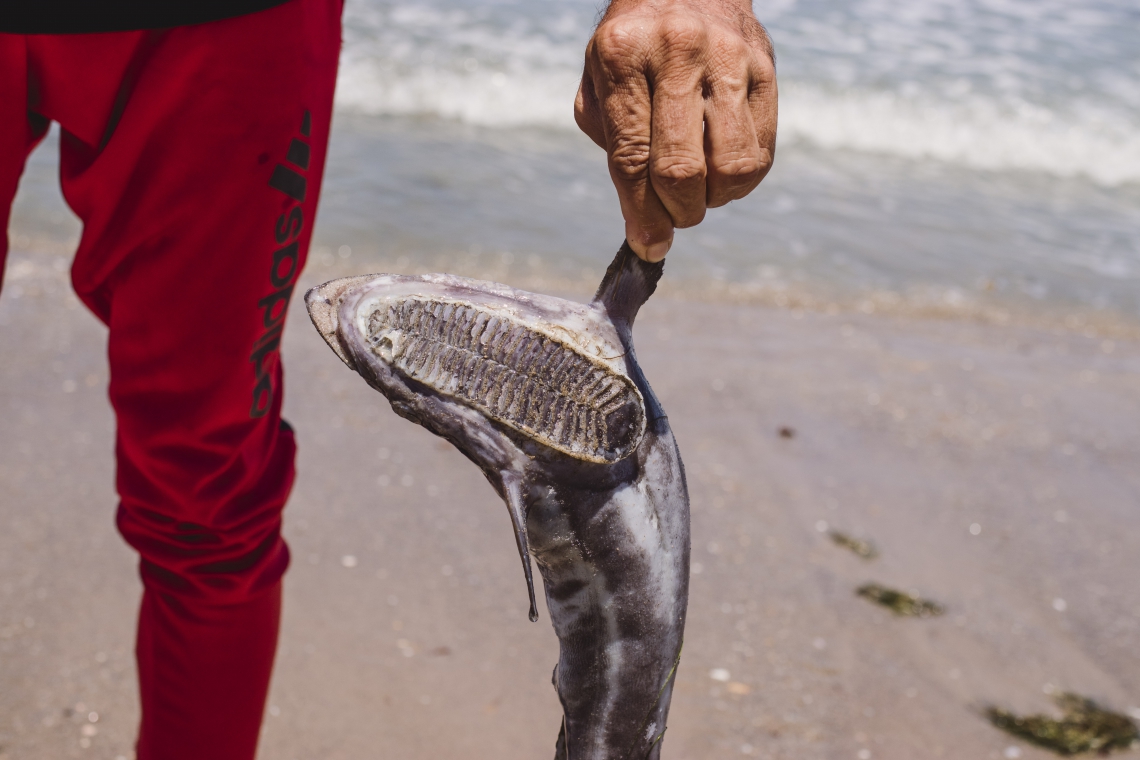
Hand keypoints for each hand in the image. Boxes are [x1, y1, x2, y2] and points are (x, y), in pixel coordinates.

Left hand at [575, 0, 777, 261]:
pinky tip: (721, 174)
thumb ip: (611, 142)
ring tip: (699, 193)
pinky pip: (760, 150)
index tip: (648, 246)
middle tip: (673, 219)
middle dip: (677, 213)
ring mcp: (728, 58)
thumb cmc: (634, 44)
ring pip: (729, 165)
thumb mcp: (599, 79)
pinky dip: (741, 182)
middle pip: (681, 168)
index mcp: (623, 54)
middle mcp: (678, 52)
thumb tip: (642, 221)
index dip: (640, 213)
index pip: (631, 157)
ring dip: (713, 200)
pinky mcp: (765, 68)